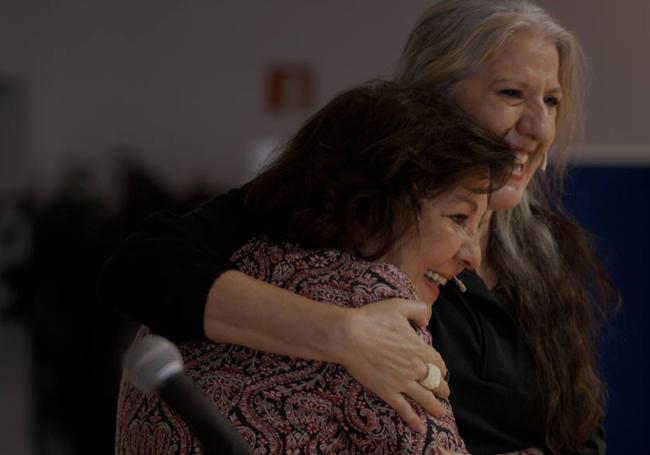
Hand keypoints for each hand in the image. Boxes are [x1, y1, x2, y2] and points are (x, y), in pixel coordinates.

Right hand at [333, 298, 449, 432]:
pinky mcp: (387, 391)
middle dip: (442, 388)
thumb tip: (427, 321)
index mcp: (419, 348)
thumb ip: (418, 310)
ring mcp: (401, 382)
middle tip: (444, 393)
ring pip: (424, 398)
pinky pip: (404, 409)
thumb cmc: (372, 319)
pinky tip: (420, 427)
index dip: (441, 367)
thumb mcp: (399, 306)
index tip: (442, 371)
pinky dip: (413, 419)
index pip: (438, 362)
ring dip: (435, 407)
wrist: (350, 336)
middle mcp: (414, 368)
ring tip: (441, 414)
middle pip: (435, 382)